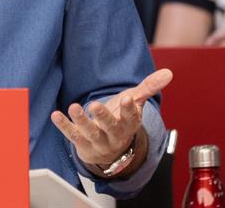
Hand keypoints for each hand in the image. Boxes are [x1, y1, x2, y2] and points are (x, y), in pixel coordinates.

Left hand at [51, 68, 172, 170]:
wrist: (110, 150)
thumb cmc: (120, 119)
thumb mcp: (134, 103)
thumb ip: (148, 88)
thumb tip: (168, 73)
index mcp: (129, 123)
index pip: (131, 117)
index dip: (129, 109)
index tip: (128, 98)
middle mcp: (115, 134)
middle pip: (110, 127)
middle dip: (103, 117)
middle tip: (95, 105)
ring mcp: (98, 141)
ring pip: (91, 133)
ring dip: (81, 121)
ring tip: (74, 108)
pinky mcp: (82, 144)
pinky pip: (72, 136)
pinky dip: (64, 126)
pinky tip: (56, 115)